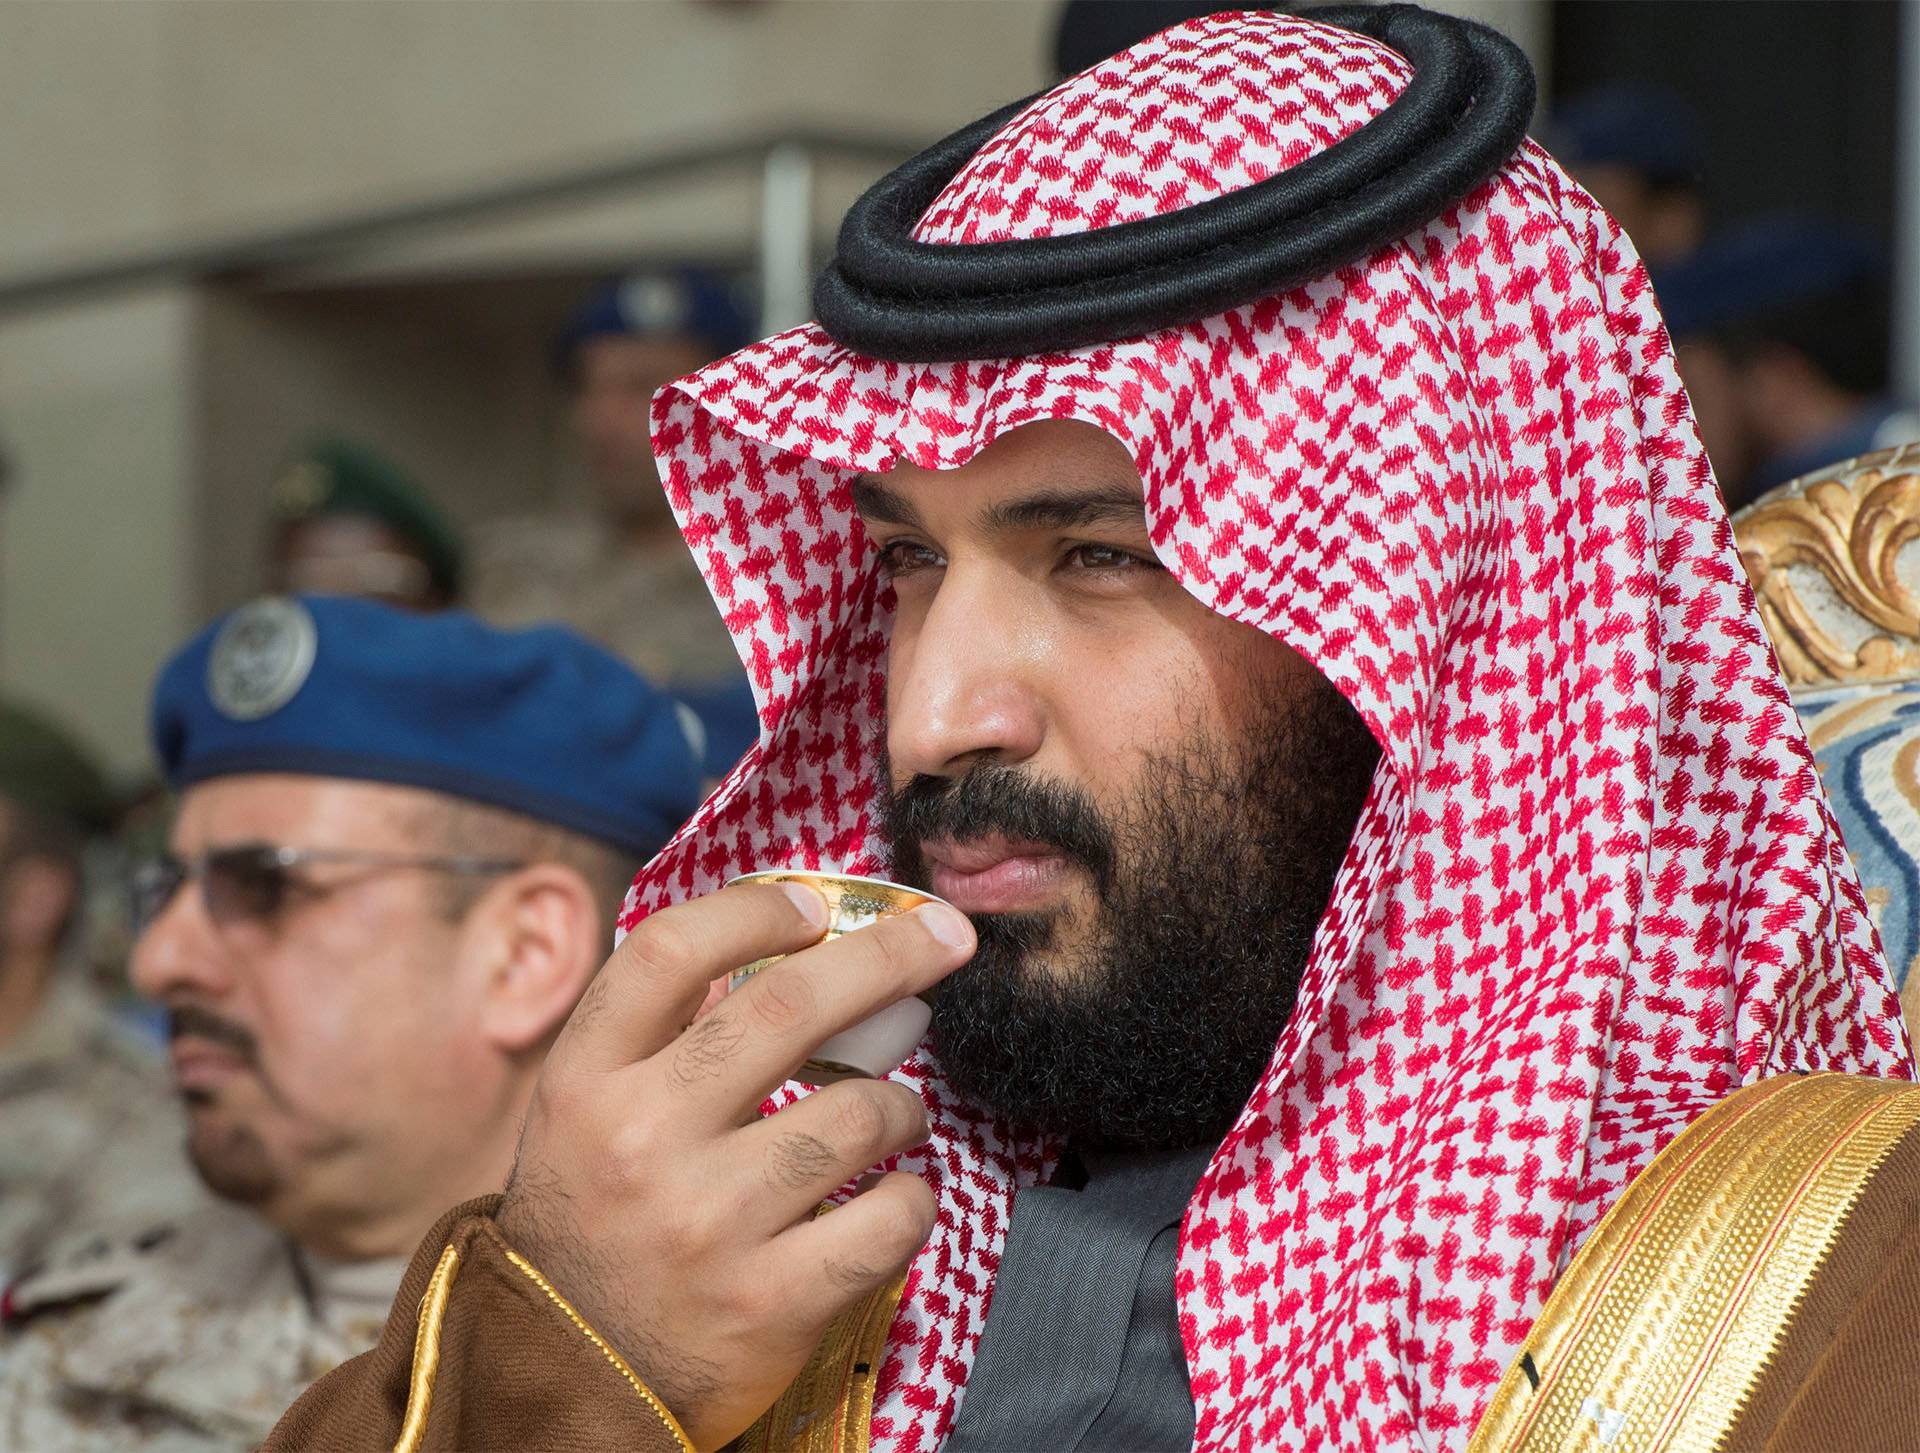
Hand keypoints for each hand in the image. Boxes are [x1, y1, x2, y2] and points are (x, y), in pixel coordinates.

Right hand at [496, 879, 974, 1449]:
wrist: (561, 1383)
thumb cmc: (593, 1224)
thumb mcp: (586, 1117)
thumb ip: (664, 1039)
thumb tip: (788, 949)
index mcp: (585, 1082)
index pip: (669, 953)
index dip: (754, 910)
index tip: (814, 904)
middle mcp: (641, 1141)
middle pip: (788, 1007)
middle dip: (890, 956)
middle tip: (945, 941)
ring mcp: (707, 1224)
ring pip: (859, 1113)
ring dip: (904, 1101)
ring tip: (898, 1112)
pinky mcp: (768, 1303)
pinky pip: (889, 1219)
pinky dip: (913, 1198)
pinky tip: (897, 1193)